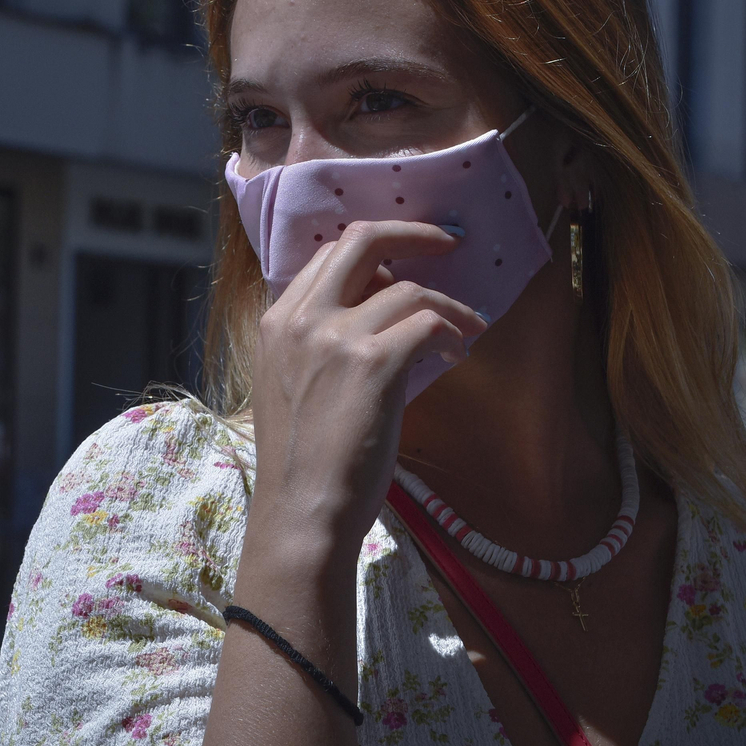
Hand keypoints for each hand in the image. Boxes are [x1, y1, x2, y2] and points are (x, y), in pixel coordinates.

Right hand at [246, 220, 488, 567]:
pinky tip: (455, 355)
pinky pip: (427, 323)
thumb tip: (378, 313)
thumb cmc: (303, 462)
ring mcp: (334, 338)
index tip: (410, 252)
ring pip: (409, 288)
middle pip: (363, 241)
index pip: (330, 254)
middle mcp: (301, 319)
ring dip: (449, 305)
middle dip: (415, 233)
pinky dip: (451, 333)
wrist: (301, 512)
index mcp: (277, 321)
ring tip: (468, 329)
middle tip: (451, 242)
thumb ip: (318, 343)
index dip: (379, 246)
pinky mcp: (372, 364)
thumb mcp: (292, 385)